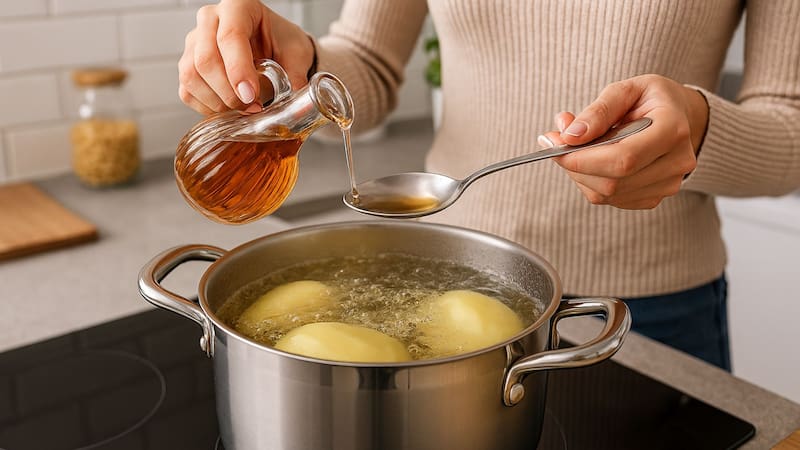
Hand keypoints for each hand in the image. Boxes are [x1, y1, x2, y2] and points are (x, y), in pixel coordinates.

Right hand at [178, 0, 314, 114]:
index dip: (238, 70)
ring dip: (217, 101)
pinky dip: (207, 107)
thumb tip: (296, 106)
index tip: (251, 95)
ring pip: (191, 76)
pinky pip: (187, 91)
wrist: (273, 45)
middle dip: (228, 92)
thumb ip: (296, 75)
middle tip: (252, 107)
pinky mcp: (189, 64)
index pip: (230, 37)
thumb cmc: (282, 42)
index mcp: (238, 7)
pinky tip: (229, 110)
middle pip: (205, 59)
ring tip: (243, 109)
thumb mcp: (296, 53)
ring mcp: (194, 42)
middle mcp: (210, 20)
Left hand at [538, 74, 708, 209]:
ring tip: (576, 147)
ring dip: (580, 174)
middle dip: (575, 165)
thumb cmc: (649, 99)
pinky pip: (611, 199)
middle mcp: (677, 162)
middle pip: (613, 181)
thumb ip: (598, 111)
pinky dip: (591, 182)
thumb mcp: (626, 90)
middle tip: (555, 142)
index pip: (624, 158)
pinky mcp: (655, 197)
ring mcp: (668, 184)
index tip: (555, 143)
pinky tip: (593, 161)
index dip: (583, 158)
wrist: (678, 116)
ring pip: (607, 194)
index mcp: (673, 129)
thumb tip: (570, 136)